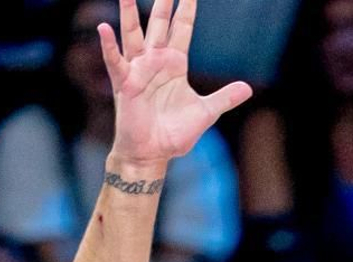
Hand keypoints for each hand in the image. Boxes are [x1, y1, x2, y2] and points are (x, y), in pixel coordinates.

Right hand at [101, 0, 249, 167]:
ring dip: (128, 11)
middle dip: (162, 1)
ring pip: (133, 33)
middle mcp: (155, 60)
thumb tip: (248, 89)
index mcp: (175, 63)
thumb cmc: (174, 134)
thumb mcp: (205, 113)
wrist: (153, 155)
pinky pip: (115, 60)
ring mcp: (139, 69)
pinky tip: (103, 28)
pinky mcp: (125, 83)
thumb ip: (225, 98)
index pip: (182, 27)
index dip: (186, 8)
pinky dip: (108, 45)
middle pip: (158, 22)